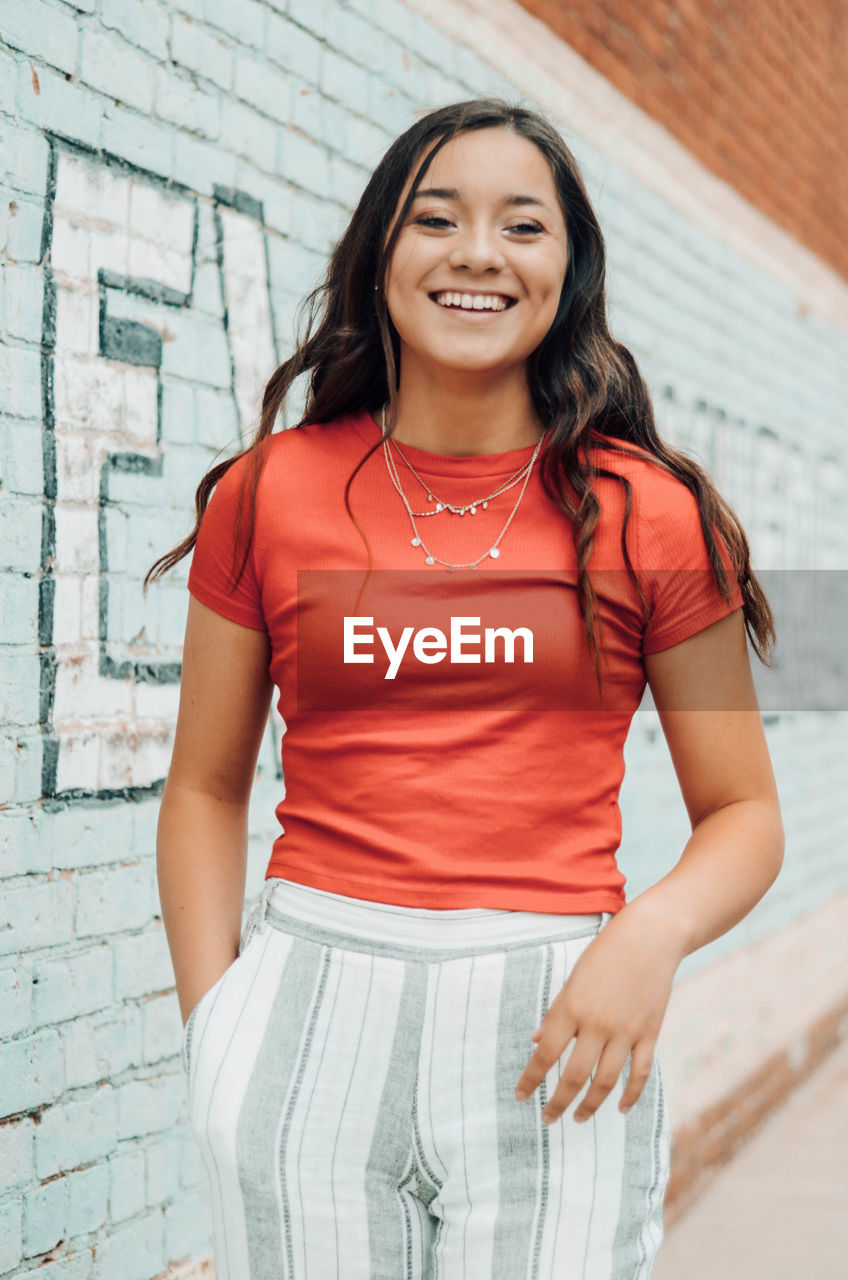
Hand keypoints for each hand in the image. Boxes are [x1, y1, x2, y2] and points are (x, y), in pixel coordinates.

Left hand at [513, 905, 682, 1124]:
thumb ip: (556, 1013)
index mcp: (572, 1008)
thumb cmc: (605, 954)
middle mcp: (597, 1024)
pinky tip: (620, 1108)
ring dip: (590, 1106)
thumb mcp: (573, 979)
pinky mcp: (650, 1033)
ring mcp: (626, 1031)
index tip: (520, 1096)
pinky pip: (639, 1073)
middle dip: (558, 1102)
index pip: (545, 1053)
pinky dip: (630, 1095)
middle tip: (548, 1119)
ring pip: (606, 1082)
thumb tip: (536, 1041)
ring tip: (578, 1119)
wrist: (650, 938)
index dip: (531, 1078)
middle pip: (574, 1076)